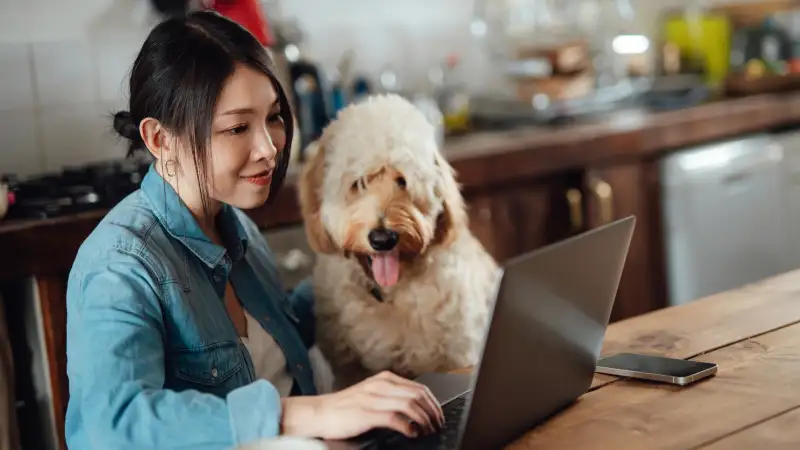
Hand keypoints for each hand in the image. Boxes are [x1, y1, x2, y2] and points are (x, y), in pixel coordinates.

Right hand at [281, 371, 444, 439]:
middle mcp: (381, 385)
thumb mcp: (370, 395)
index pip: (419, 387)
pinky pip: (395, 417)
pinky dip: (409, 426)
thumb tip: (413, 410)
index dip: (434, 403)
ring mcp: (374, 398)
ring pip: (410, 404)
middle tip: (438, 424)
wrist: (318, 413)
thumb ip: (389, 397)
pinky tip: (412, 433)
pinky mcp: (367, 413)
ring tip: (428, 430)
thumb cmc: (343, 408)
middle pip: (419, 395)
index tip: (439, 415)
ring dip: (425, 419)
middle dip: (433, 411)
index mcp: (384, 379)